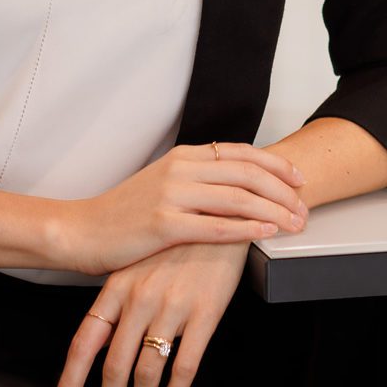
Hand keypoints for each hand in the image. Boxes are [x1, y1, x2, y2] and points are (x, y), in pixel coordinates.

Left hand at [53, 240, 267, 386]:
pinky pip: (185, 366)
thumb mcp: (137, 265)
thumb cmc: (175, 240)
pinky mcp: (204, 314)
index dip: (72, 379)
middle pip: (115, 365)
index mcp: (117, 287)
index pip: (85, 340)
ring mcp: (172, 307)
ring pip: (148, 372)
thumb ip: (119, 304)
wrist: (218, 212)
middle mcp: (140, 299)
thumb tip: (104, 345)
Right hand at [62, 142, 306, 275]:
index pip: (242, 153)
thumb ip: (196, 179)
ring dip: (274, 211)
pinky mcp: (164, 224)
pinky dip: (247, 228)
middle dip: (284, 190)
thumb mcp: (162, 183)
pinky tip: (266, 233)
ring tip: (295, 224)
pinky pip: (217, 225)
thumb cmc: (123, 213)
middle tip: (305, 208)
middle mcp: (180, 169)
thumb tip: (236, 184)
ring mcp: (172, 195)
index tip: (299, 179)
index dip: (276, 164)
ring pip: (238, 198)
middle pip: (247, 173)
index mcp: (183, 156)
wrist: (81, 230)